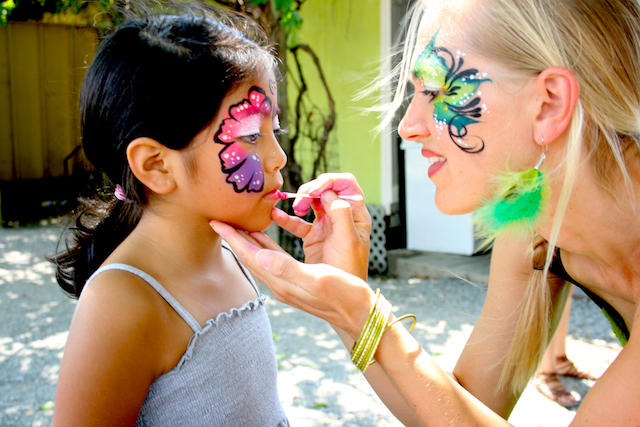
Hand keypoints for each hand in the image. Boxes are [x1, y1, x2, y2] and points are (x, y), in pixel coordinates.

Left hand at [210, 220, 375, 336]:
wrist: (359, 314)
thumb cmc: (344, 295)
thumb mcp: (318, 279)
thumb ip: (289, 269)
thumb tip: (262, 257)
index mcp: (282, 281)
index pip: (250, 256)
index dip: (233, 238)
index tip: (216, 222)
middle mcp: (280, 283)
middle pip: (250, 256)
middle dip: (234, 238)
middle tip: (219, 219)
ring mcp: (287, 283)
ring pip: (260, 257)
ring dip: (247, 241)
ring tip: (235, 225)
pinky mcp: (297, 280)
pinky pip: (274, 259)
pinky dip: (265, 245)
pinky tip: (264, 238)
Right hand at [277, 173, 371, 279]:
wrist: (345, 296)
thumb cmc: (351, 268)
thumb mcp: (348, 240)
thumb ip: (339, 214)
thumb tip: (326, 193)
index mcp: (355, 214)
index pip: (345, 184)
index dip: (329, 181)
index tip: (315, 190)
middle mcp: (342, 216)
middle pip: (326, 189)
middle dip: (312, 189)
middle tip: (301, 200)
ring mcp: (327, 226)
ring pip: (312, 203)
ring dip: (300, 201)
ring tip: (295, 208)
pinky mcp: (313, 237)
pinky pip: (299, 223)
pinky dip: (287, 219)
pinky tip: (276, 216)